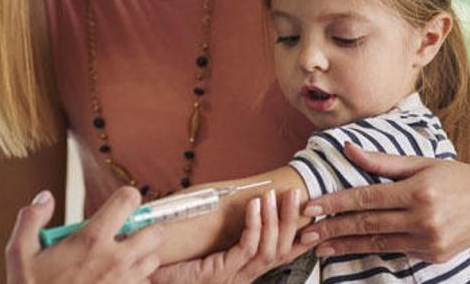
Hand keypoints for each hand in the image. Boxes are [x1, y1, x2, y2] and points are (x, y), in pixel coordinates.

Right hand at [5, 187, 162, 283]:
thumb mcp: (19, 254)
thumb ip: (31, 218)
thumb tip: (46, 198)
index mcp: (92, 240)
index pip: (127, 200)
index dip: (127, 198)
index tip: (121, 204)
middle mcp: (115, 259)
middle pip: (154, 232)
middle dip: (143, 231)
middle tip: (125, 237)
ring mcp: (125, 282)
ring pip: (152, 261)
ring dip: (141, 258)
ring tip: (119, 263)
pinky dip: (136, 283)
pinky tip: (116, 283)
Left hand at [151, 189, 312, 283]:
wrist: (157, 281)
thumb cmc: (178, 268)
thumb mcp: (208, 250)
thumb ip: (225, 235)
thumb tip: (238, 204)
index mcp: (246, 270)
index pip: (281, 254)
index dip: (300, 237)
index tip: (312, 215)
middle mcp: (246, 275)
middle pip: (282, 249)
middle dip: (292, 220)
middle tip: (295, 194)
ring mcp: (236, 276)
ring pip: (270, 248)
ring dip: (274, 219)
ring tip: (272, 195)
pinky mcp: (223, 273)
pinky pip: (247, 247)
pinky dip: (254, 225)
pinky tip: (254, 206)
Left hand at [298, 143, 469, 262]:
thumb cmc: (453, 176)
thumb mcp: (420, 162)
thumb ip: (381, 160)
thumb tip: (347, 149)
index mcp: (418, 191)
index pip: (367, 197)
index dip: (336, 203)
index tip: (312, 206)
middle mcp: (423, 218)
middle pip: (367, 223)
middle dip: (333, 228)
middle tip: (306, 232)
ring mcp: (429, 240)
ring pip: (377, 242)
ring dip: (345, 245)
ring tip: (320, 246)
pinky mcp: (433, 255)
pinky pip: (394, 250)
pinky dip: (370, 249)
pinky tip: (350, 248)